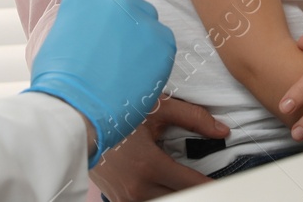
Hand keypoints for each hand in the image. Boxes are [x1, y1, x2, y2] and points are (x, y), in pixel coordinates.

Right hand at [26, 0, 176, 166]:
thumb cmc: (58, 76)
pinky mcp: (163, 40)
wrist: (75, 107)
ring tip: (123, 62)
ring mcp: (143, 16)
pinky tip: (136, 72)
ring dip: (138, 32)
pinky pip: (162, 40)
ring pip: (146, 16)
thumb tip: (95, 19)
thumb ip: (83, 14)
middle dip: (122, 10)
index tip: (95, 11)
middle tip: (111, 40)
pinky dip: (153, 54)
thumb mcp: (61, 30)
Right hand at [92, 96, 228, 200]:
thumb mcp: (156, 110)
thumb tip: (222, 130)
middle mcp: (137, 188)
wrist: (76, 125)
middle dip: (197, 191)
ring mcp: (126, 198)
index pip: (193, 184)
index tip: (226, 183)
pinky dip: (160, 195)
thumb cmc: (116, 113)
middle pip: (180, 198)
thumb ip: (193, 118)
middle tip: (207, 183)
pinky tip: (165, 186)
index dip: (212, 184)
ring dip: (176, 193)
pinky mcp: (118, 200)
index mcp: (149, 166)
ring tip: (186, 182)